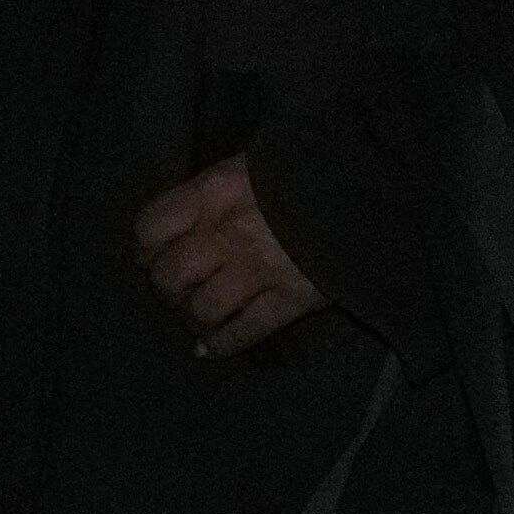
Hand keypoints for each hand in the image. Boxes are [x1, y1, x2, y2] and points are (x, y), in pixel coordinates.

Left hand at [131, 152, 324, 358]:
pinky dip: (223, 344)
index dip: (147, 247)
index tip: (151, 255)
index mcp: (214, 193)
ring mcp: (258, 270)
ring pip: (203, 308)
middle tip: (177, 289)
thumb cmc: (303, 169)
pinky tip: (210, 349)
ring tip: (198, 316)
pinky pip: (246, 330)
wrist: (366, 186)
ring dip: (194, 317)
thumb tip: (178, 223)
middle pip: (171, 275)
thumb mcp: (250, 164)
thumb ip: (213, 191)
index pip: (152, 227)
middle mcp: (228, 234)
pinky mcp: (290, 298)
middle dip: (168, 287)